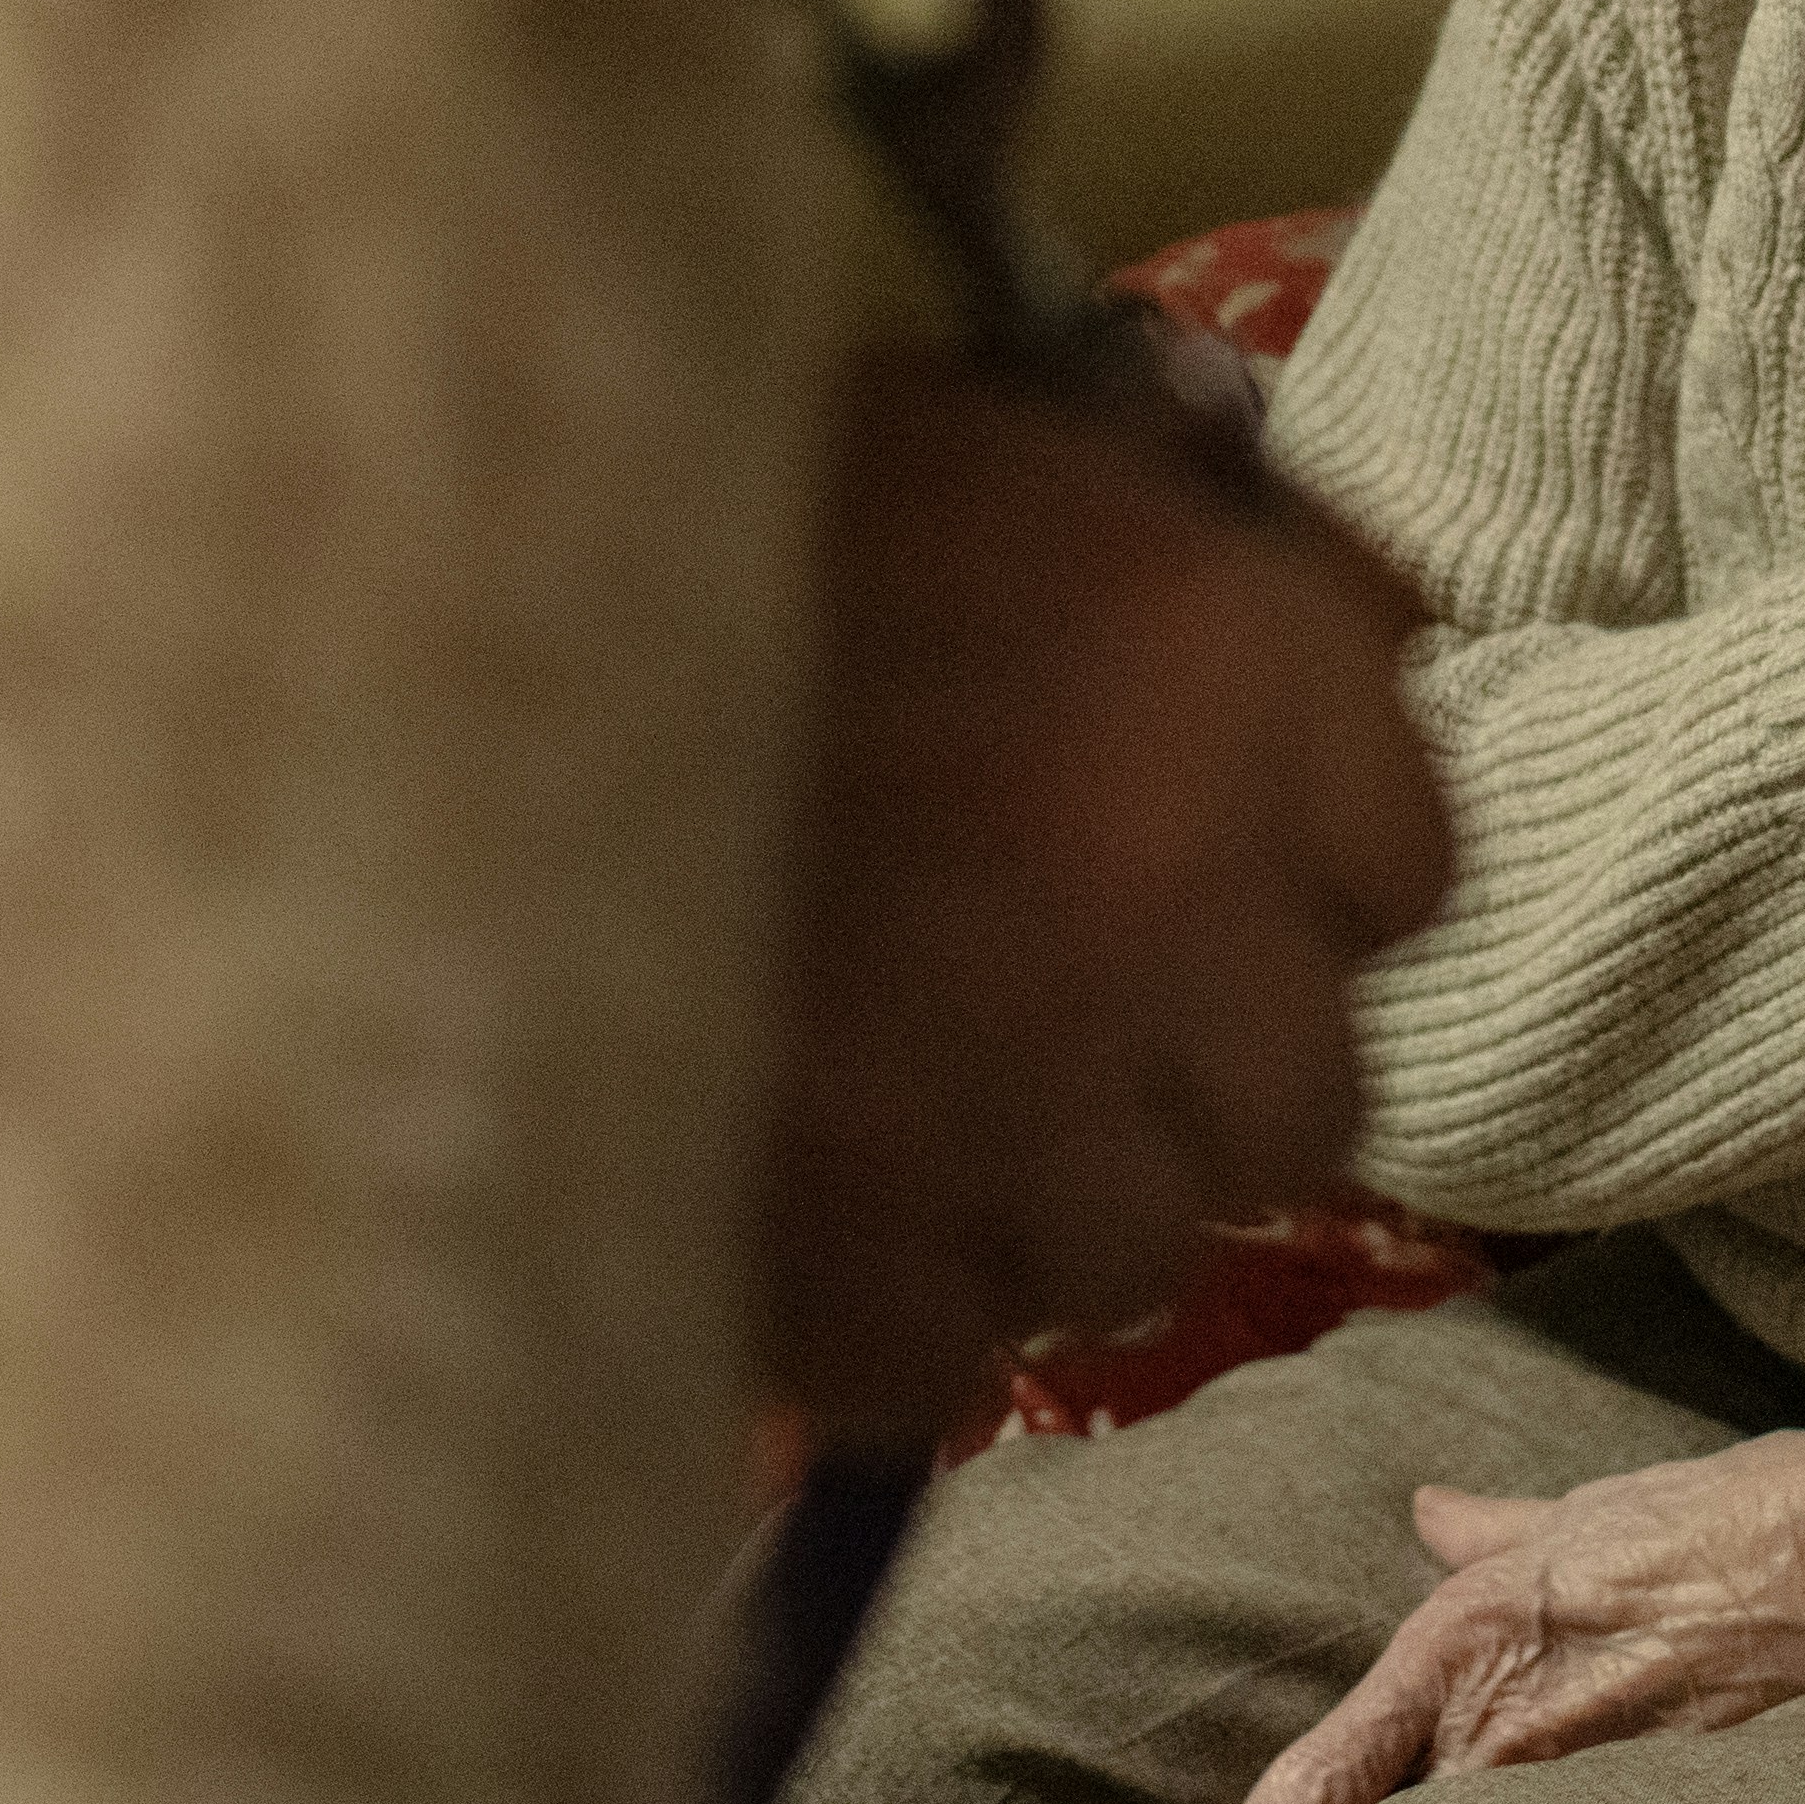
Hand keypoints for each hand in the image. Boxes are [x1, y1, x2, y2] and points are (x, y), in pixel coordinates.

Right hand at [758, 348, 1453, 1437]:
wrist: (398, 658)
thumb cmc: (692, 516)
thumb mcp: (979, 438)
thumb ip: (1184, 537)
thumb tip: (1349, 624)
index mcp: (1226, 671)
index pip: (1406, 871)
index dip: (1294, 879)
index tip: (1187, 873)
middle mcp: (1176, 904)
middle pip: (1305, 1103)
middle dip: (1190, 1078)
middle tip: (1047, 1025)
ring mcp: (1023, 1111)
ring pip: (1137, 1257)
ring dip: (1038, 1203)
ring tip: (897, 1114)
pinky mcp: (857, 1270)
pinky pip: (952, 1364)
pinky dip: (887, 1313)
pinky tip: (791, 1200)